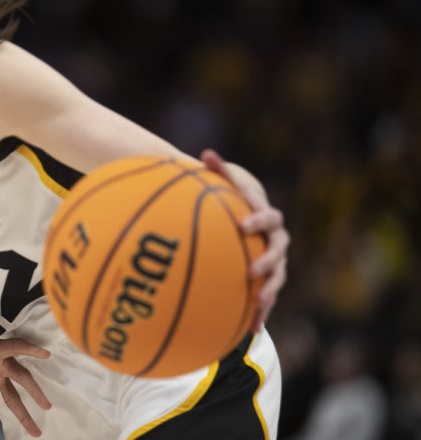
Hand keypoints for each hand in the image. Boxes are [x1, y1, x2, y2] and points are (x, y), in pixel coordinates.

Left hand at [201, 149, 289, 331]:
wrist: (251, 213)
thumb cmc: (233, 194)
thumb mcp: (225, 180)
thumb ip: (218, 169)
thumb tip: (206, 153)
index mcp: (265, 215)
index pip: (266, 216)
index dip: (258, 220)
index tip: (244, 224)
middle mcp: (275, 239)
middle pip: (279, 251)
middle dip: (267, 261)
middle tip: (252, 269)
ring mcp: (275, 260)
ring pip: (277, 277)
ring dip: (269, 291)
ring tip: (258, 304)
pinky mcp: (267, 279)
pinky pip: (266, 298)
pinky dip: (259, 313)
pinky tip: (249, 331)